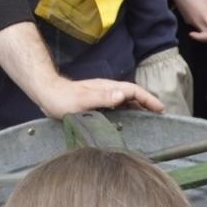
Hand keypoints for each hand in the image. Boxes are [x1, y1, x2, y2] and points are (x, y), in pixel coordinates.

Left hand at [33, 76, 163, 119]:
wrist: (47, 94)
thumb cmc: (62, 98)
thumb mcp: (82, 100)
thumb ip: (102, 97)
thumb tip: (123, 95)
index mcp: (107, 87)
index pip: (133, 91)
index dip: (147, 98)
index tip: (160, 108)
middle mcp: (107, 89)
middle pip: (132, 94)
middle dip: (147, 102)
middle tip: (159, 114)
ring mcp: (102, 94)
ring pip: (125, 99)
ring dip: (138, 106)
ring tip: (148, 117)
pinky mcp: (96, 101)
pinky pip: (117, 104)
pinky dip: (127, 109)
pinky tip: (127, 119)